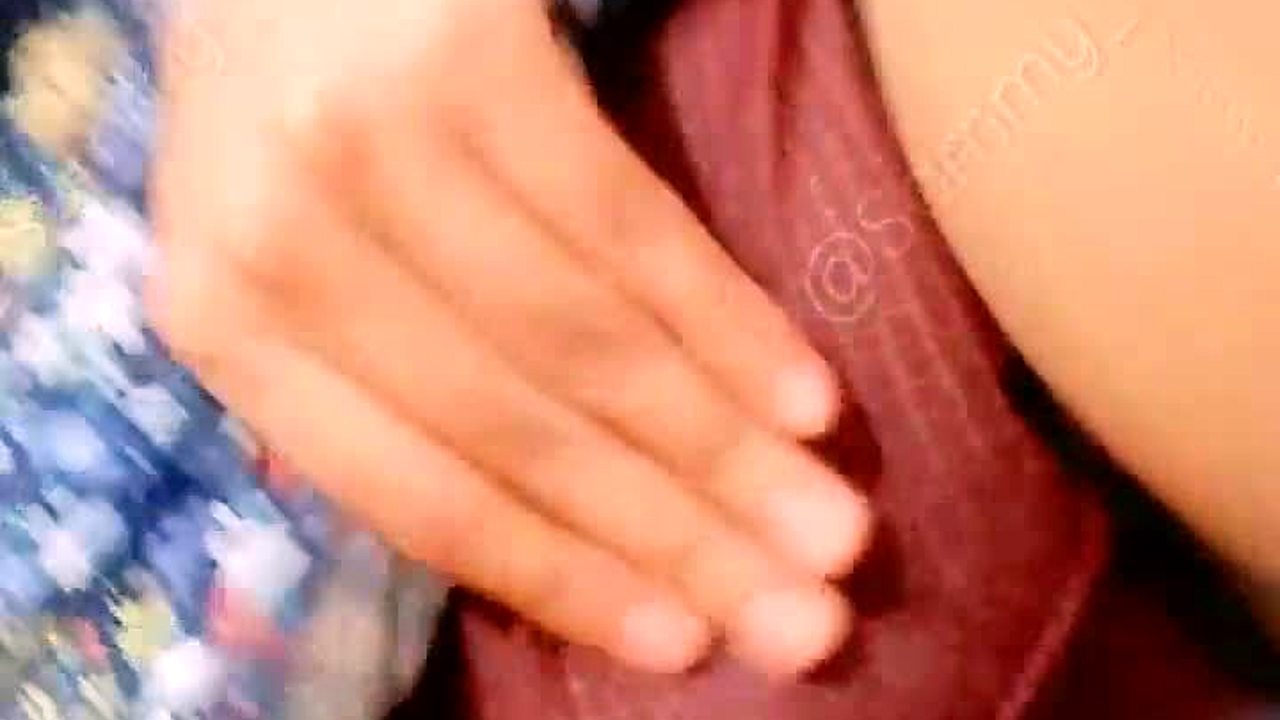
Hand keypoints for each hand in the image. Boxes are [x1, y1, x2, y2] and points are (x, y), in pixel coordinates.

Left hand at [150, 0, 871, 675]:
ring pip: (580, 344)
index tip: (681, 645)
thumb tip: (552, 526)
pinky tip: (806, 398)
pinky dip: (723, 320)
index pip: (415, 492)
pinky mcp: (466, 59)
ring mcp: (370, 147)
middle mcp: (278, 247)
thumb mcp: (305, 250)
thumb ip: (387, 376)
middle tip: (801, 624)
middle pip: (514, 431)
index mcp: (224, 322)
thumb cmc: (300, 102)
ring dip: (723, 453)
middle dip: (673, 542)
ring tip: (831, 532)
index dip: (564, 578)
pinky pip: (622, 227)